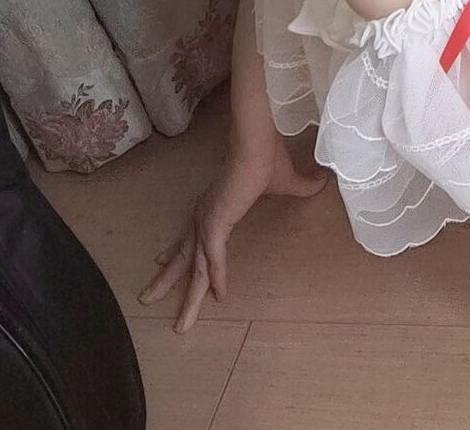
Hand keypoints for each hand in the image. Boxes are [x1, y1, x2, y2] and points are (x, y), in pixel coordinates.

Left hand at [138, 135, 327, 331]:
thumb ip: (302, 187)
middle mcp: (204, 217)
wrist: (257, 144)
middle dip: (165, 282)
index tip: (161, 262)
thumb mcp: (287, 181)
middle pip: (182, 258)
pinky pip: (214, 261)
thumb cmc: (267, 158)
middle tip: (147, 299)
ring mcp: (207, 222)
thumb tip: (322, 182)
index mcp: (213, 207)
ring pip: (195, 269)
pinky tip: (220, 296)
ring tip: (181, 324)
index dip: (178, 252)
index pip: (191, 237)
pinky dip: (217, 278)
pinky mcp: (216, 224)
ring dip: (188, 297)